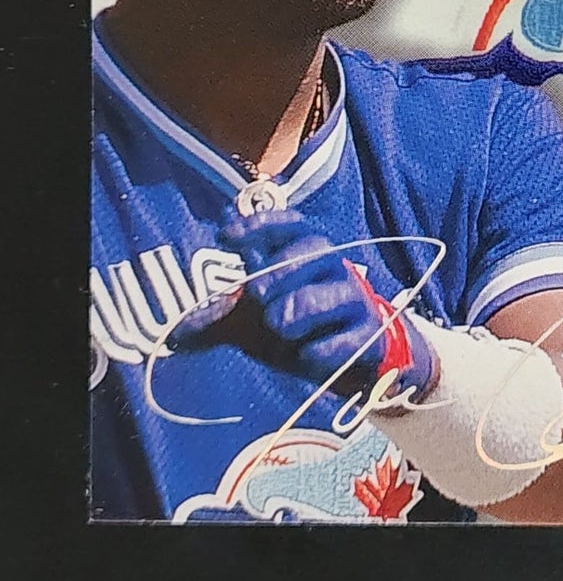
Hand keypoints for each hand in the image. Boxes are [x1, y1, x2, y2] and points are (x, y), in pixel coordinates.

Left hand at [176, 208, 435, 402]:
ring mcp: (355, 301)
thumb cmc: (298, 324)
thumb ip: (221, 319)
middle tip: (257, 294)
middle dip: (283, 268)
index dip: (261, 224)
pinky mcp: (369, 335)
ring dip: (301, 308)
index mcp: (308, 254)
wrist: (351, 356)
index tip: (226, 237)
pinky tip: (308, 355)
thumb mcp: (254, 320)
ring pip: (334, 293)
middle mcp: (335, 269)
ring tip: (281, 326)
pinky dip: (323, 349)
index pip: (291, 224)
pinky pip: (349, 338)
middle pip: (315, 249)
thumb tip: (174, 335)